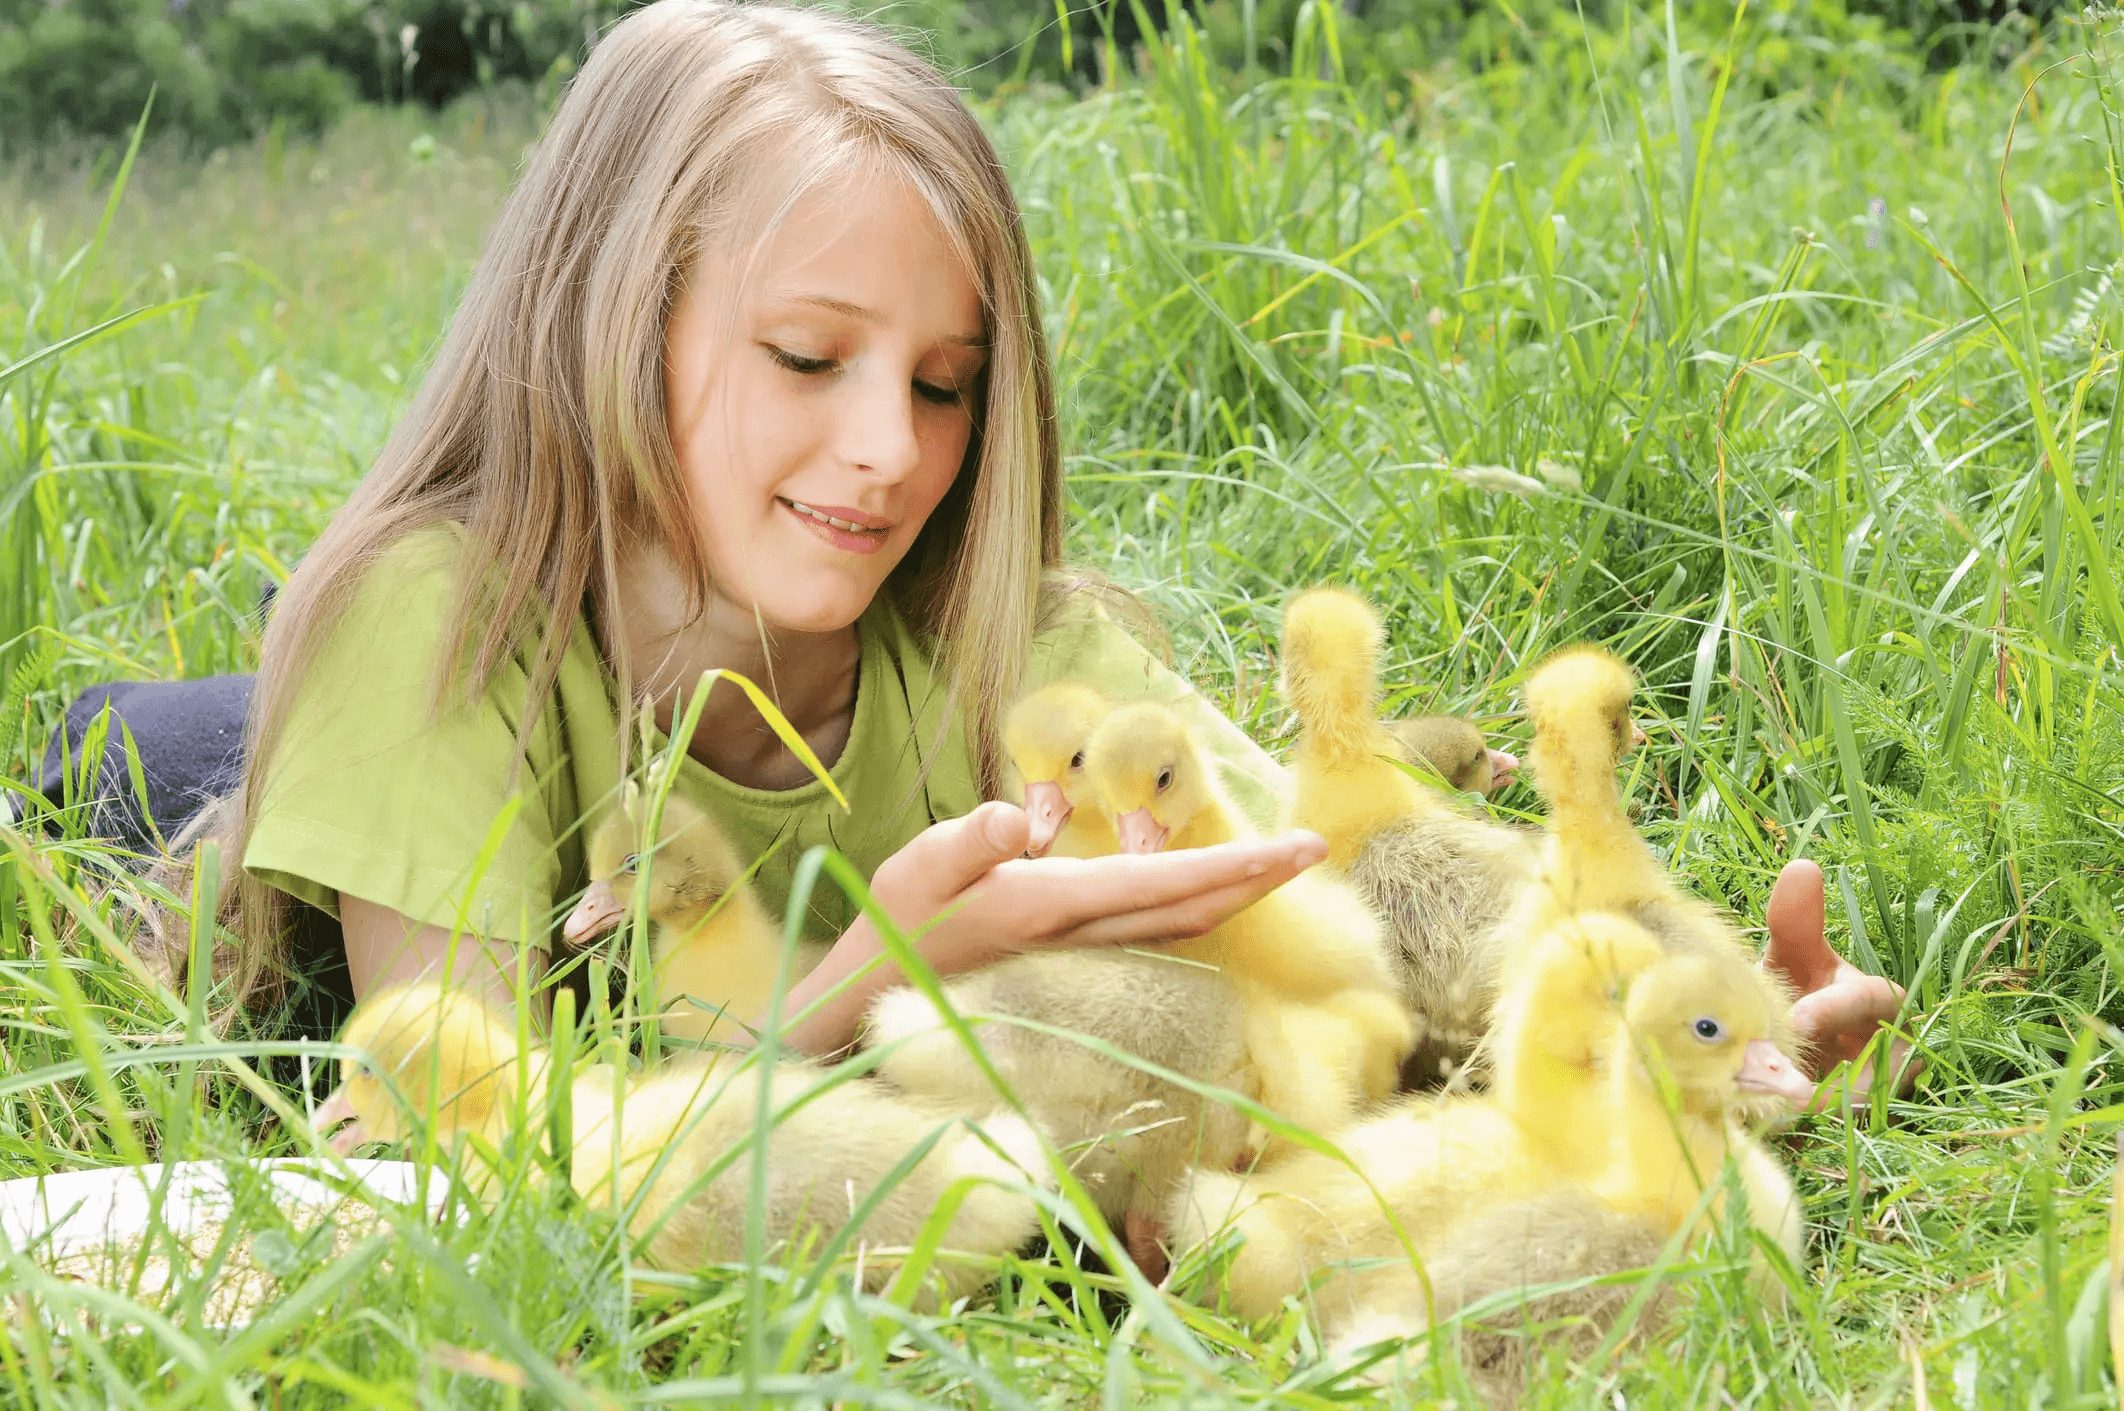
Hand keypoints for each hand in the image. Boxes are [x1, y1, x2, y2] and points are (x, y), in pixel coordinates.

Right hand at [869, 801, 1328, 972]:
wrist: (875, 999)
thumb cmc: (896, 922)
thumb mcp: (918, 866)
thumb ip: (969, 840)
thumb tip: (1015, 818)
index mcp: (1052, 906)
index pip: (1165, 884)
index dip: (1237, 867)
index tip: (1297, 849)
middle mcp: (1080, 936)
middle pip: (1192, 909)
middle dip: (1257, 880)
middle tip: (1316, 850)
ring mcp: (1080, 952)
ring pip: (1179, 926)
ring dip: (1234, 896)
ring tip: (1278, 866)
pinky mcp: (1074, 958)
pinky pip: (1154, 932)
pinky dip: (1196, 908)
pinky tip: (1212, 894)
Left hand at [1763, 859, 1920, 1109]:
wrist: (1782, 1041)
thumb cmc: (1795, 990)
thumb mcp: (1793, 958)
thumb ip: (1796, 921)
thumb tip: (1803, 866)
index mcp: (1875, 1001)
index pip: (1875, 999)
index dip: (1838, 1007)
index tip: (1798, 1016)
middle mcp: (1890, 1046)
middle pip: (1883, 1064)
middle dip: (1843, 1073)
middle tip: (1795, 1083)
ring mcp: (1876, 1088)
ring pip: (1864, 1104)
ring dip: (1826, 1108)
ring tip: (1783, 1109)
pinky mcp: (1854, 1120)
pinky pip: (1842, 1128)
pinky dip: (1811, 1126)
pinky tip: (1774, 1124)